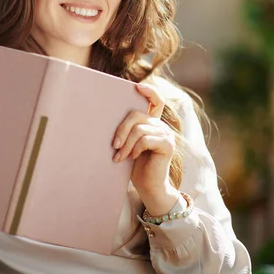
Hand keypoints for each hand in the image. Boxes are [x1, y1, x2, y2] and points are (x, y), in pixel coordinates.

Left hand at [112, 82, 178, 215]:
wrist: (148, 187)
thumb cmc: (134, 166)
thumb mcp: (128, 144)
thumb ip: (127, 130)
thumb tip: (105, 116)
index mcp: (152, 123)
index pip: (156, 101)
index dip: (149, 92)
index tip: (138, 87)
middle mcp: (161, 125)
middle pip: (136, 115)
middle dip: (121, 130)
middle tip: (114, 146)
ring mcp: (166, 134)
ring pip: (139, 129)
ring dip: (125, 144)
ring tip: (119, 157)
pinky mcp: (167, 145)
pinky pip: (145, 139)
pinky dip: (134, 149)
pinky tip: (131, 158)